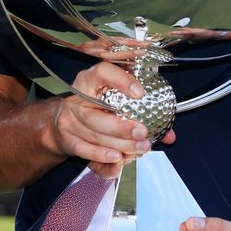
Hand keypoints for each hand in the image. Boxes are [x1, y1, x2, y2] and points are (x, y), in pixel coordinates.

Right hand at [47, 62, 176, 169]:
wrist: (60, 121)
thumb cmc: (94, 108)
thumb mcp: (112, 100)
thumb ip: (142, 113)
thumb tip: (169, 135)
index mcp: (90, 80)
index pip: (102, 72)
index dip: (121, 80)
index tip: (140, 92)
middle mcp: (77, 98)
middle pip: (96, 113)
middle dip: (122, 126)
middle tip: (143, 132)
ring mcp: (70, 120)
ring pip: (94, 133)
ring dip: (119, 143)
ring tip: (139, 148)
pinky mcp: (67, 139)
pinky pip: (84, 149)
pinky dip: (101, 155)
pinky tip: (118, 158)